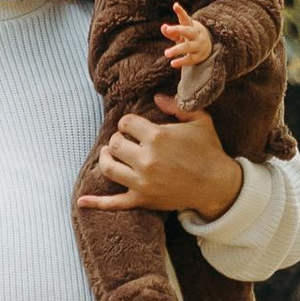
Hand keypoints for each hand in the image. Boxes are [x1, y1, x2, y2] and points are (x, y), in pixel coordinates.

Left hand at [90, 107, 243, 221]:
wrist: (219, 185)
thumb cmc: (209, 151)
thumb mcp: (199, 120)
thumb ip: (175, 106)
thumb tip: (155, 97)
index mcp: (158, 137)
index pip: (126, 123)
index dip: (129, 123)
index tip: (135, 126)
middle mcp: (146, 159)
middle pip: (115, 144)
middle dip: (118, 139)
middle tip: (126, 140)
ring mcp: (143, 182)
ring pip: (109, 167)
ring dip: (106, 158)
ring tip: (110, 154)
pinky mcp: (143, 199)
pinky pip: (115, 203)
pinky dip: (97, 203)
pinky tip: (81, 201)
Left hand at [161, 1, 209, 71]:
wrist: (207, 48)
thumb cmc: (189, 38)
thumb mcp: (180, 34)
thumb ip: (171, 32)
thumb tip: (163, 27)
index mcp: (191, 26)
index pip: (186, 18)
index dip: (181, 12)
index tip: (175, 5)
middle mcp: (195, 35)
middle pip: (188, 31)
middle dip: (178, 30)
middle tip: (168, 30)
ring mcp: (198, 46)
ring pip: (188, 47)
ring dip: (177, 50)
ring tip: (166, 53)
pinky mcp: (198, 57)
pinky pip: (189, 59)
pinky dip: (181, 62)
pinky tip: (173, 63)